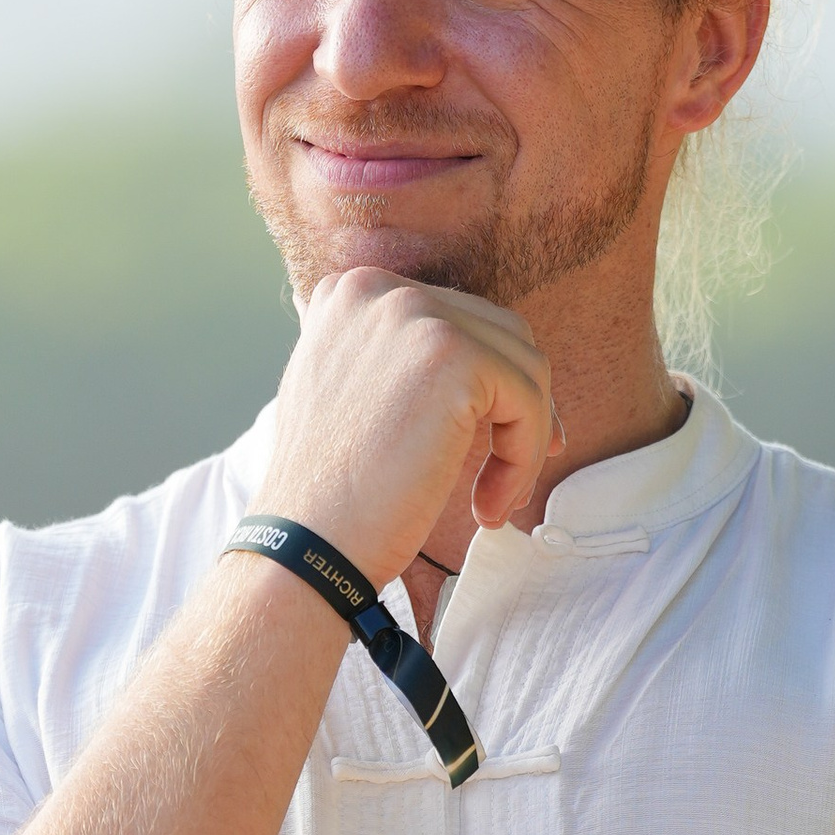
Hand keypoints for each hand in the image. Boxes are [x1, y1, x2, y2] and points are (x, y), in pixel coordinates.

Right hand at [260, 267, 556, 585]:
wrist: (306, 544)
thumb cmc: (330, 493)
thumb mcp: (348, 395)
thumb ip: (395, 360)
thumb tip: (477, 368)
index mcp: (352, 293)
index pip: (456, 318)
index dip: (490, 383)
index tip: (500, 438)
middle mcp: (380, 290)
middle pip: (500, 333)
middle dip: (520, 405)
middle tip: (515, 472)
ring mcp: (415, 316)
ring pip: (524, 367)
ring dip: (525, 439)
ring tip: (492, 501)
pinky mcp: (452, 357)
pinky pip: (528, 402)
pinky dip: (523, 459)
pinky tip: (486, 508)